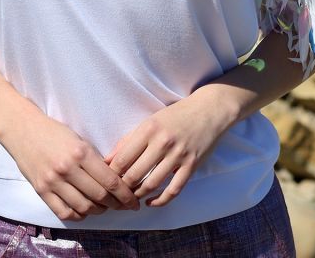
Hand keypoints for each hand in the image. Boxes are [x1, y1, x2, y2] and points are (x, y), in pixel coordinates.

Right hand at [3, 112, 140, 220]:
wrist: (23, 129)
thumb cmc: (54, 132)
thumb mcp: (79, 139)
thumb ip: (94, 159)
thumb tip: (113, 179)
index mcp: (80, 152)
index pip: (110, 180)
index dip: (125, 194)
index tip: (133, 200)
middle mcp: (67, 168)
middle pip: (99, 196)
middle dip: (116, 204)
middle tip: (123, 206)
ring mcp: (53, 181)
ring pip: (83, 207)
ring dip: (98, 211)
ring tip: (104, 207)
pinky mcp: (41, 190)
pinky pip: (64, 212)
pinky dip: (78, 215)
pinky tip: (84, 210)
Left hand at [103, 90, 233, 207]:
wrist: (208, 110)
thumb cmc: (175, 115)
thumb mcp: (150, 121)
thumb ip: (129, 140)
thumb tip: (108, 159)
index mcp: (149, 129)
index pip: (123, 158)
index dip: (111, 173)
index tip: (106, 180)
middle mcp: (163, 142)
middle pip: (135, 174)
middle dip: (122, 188)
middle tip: (116, 194)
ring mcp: (178, 155)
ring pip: (152, 184)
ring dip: (138, 195)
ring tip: (131, 198)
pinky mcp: (191, 165)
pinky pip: (173, 190)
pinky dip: (159, 201)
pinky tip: (150, 202)